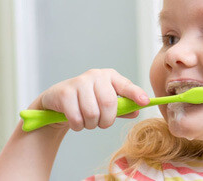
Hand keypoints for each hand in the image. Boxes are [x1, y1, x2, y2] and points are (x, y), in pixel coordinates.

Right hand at [31, 69, 148, 131]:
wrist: (57, 101)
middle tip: (101, 123)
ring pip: (92, 113)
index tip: (145, 101)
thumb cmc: (86, 101)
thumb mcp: (105, 103)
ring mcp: (79, 82)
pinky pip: (76, 118)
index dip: (135, 94)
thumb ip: (122, 108)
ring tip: (87, 121)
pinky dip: (78, 125)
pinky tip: (75, 121)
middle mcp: (95, 76)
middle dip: (106, 120)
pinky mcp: (65, 93)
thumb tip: (137, 111)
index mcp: (110, 76)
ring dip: (90, 124)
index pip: (126, 85)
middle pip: (108, 103)